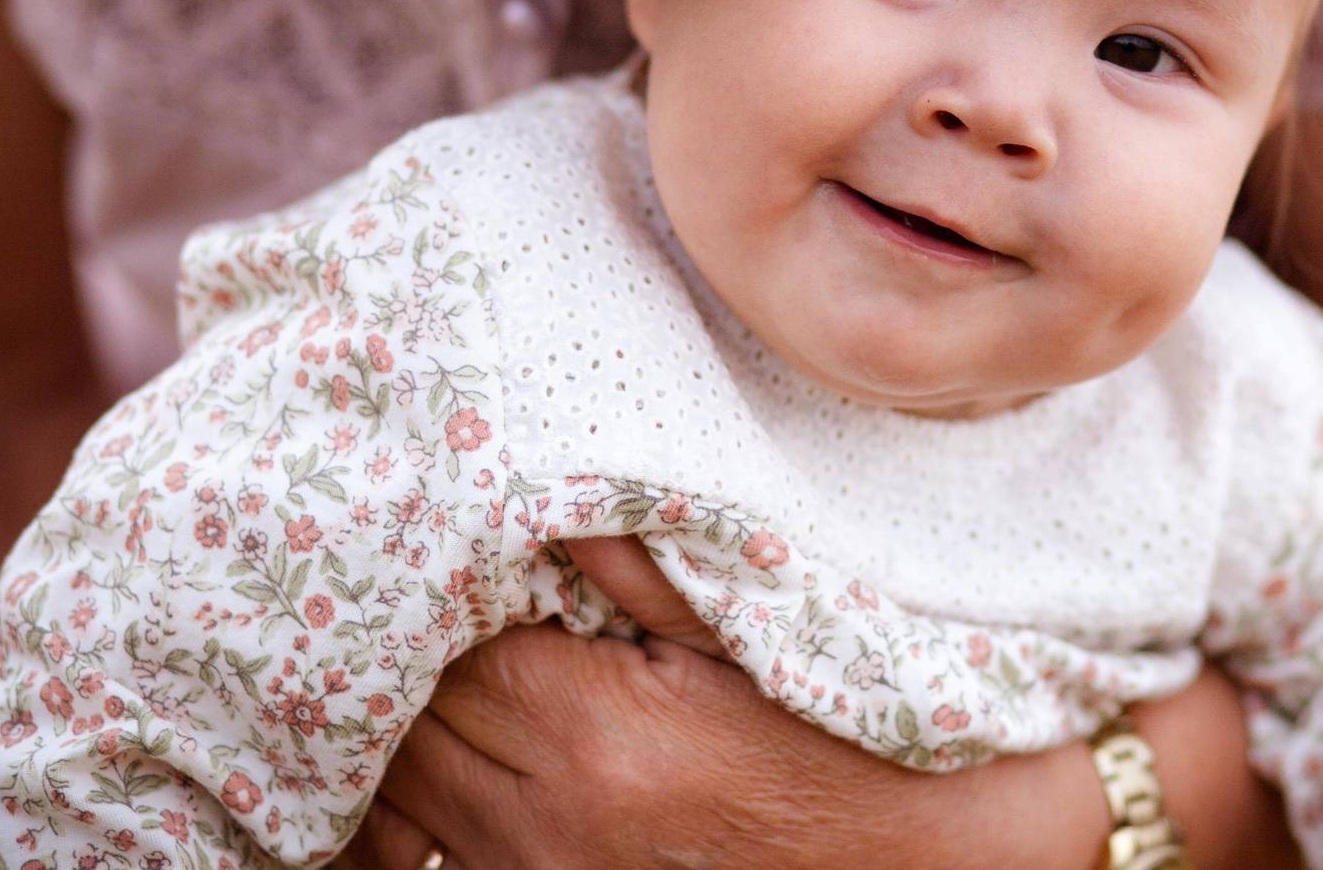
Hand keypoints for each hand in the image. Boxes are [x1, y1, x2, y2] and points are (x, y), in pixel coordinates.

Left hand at [340, 538, 1110, 869]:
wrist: (917, 859)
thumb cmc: (842, 739)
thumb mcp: (753, 632)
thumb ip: (643, 568)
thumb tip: (556, 490)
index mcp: (589, 729)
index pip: (447, 646)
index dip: (435, 590)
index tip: (439, 540)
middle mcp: (547, 815)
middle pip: (412, 721)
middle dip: (409, 653)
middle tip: (417, 585)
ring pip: (409, 797)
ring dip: (405, 731)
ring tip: (414, 668)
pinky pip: (440, 859)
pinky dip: (424, 812)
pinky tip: (442, 762)